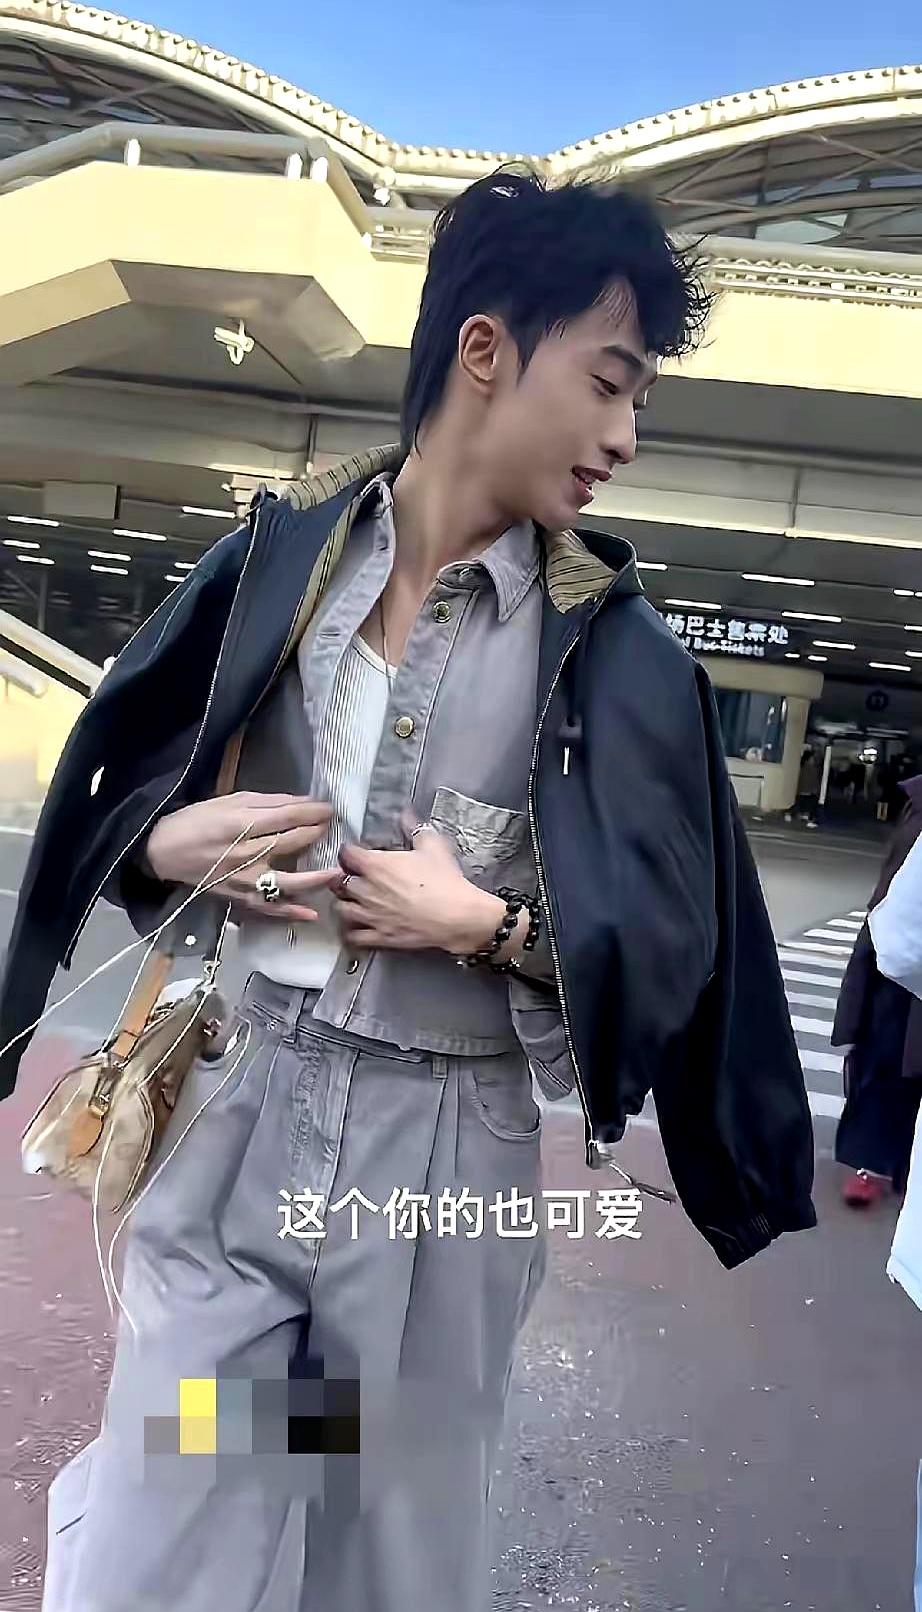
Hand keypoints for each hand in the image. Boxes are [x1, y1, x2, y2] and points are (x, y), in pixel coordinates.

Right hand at [144, 792, 340, 922]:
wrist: (164, 851)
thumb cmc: (196, 821)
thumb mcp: (229, 801)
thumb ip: (267, 802)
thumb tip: (302, 802)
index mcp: (241, 824)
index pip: (288, 817)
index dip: (313, 812)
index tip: (329, 809)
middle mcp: (246, 853)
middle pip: (291, 844)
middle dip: (316, 833)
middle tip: (331, 828)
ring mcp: (244, 879)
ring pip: (287, 881)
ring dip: (314, 878)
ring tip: (335, 872)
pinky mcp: (239, 897)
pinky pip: (269, 907)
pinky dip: (290, 912)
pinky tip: (311, 913)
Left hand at [332, 822, 525, 956]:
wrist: (456, 915)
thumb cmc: (444, 880)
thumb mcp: (432, 846)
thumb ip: (414, 828)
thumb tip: (406, 814)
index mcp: (376, 866)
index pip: (347, 853)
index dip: (349, 851)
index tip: (354, 852)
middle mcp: (366, 890)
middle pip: (339, 882)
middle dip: (343, 877)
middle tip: (351, 875)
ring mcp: (371, 915)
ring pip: (341, 908)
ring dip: (345, 902)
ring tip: (352, 900)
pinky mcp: (380, 936)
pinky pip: (354, 936)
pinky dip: (353, 931)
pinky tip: (359, 926)